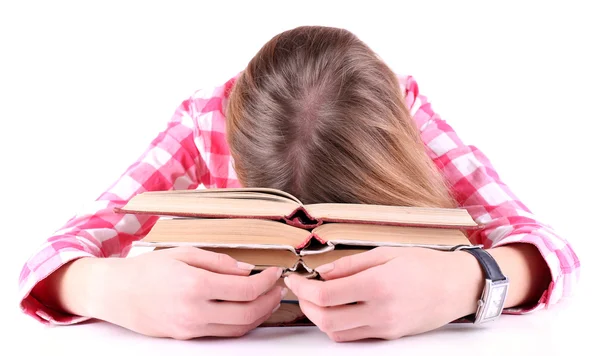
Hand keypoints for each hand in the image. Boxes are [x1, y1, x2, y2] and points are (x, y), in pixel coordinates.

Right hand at [92, 247, 285, 338]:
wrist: (115, 293)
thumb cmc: (147, 269)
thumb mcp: (184, 253)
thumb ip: (218, 261)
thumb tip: (246, 270)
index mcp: (195, 285)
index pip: (246, 289)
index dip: (268, 281)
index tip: (276, 272)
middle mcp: (195, 311)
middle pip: (247, 314)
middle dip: (270, 300)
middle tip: (278, 287)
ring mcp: (191, 328)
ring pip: (238, 329)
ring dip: (260, 315)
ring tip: (268, 299)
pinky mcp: (187, 337)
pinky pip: (223, 334)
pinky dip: (241, 324)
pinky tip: (247, 310)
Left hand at [284, 247, 480, 341]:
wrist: (459, 286)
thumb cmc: (425, 264)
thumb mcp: (386, 252)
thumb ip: (350, 264)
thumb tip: (320, 272)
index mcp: (378, 285)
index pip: (325, 295)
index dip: (302, 288)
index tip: (294, 278)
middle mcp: (380, 312)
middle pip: (326, 320)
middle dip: (305, 305)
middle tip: (300, 289)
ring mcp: (385, 328)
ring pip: (337, 333)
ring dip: (319, 317)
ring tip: (315, 298)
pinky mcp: (389, 336)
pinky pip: (354, 336)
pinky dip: (337, 325)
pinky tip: (335, 308)